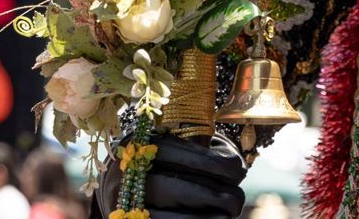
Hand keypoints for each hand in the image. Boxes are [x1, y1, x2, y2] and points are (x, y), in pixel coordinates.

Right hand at [92, 135, 245, 218]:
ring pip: (160, 215)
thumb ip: (196, 151)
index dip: (205, 161)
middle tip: (237, 197)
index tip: (237, 171)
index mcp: (135, 146)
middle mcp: (121, 176)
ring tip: (230, 212)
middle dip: (207, 193)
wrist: (123, 191)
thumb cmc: (163, 166)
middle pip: (165, 186)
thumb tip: (234, 165)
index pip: (169, 150)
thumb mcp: (175, 150)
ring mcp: (121, 205)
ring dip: (202, 216)